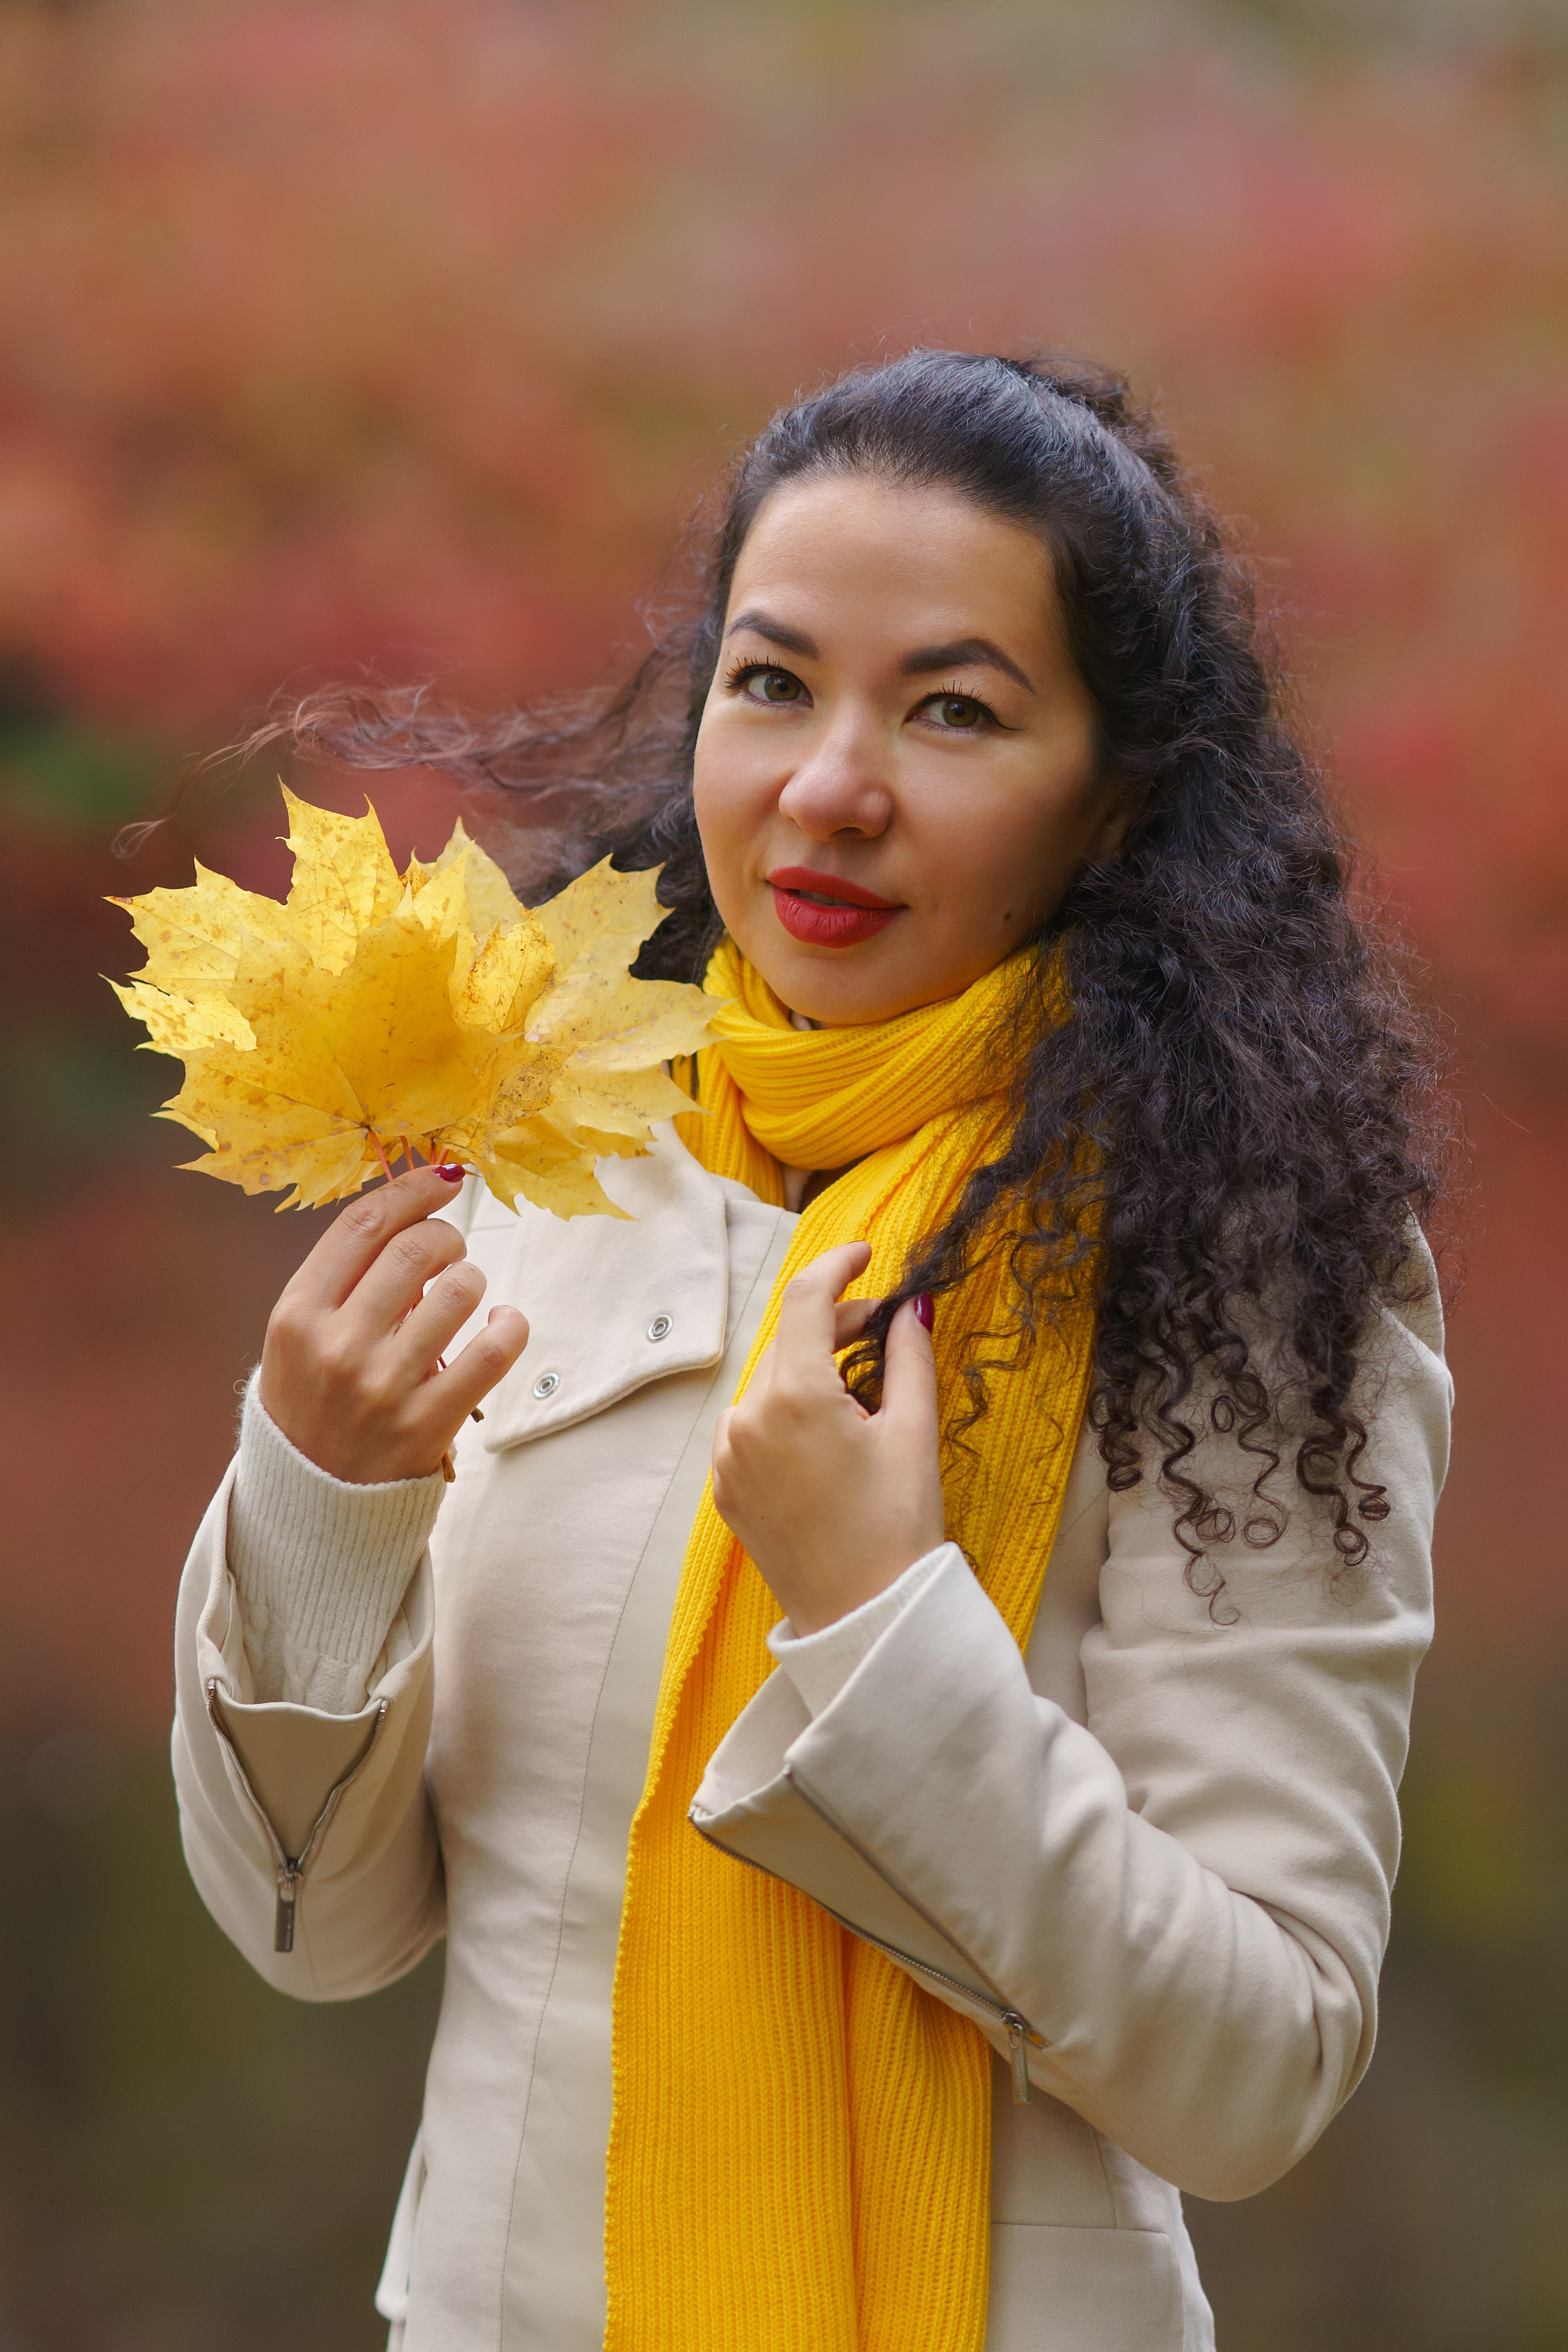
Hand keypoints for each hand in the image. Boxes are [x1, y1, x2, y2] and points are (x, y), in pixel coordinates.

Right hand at [259, 1166, 529, 1482]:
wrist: (309, 1502)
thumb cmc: (310, 1404)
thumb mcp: (298, 1338)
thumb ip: (343, 1281)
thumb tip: (415, 1216)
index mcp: (296, 1315)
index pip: (363, 1226)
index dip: (411, 1190)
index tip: (443, 1179)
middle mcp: (337, 1346)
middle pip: (415, 1250)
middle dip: (446, 1238)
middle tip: (449, 1253)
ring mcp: (384, 1387)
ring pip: (459, 1291)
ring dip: (473, 1281)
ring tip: (464, 1296)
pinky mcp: (427, 1424)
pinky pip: (491, 1352)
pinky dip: (508, 1327)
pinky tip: (501, 1325)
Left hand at [711, 1241, 944, 1634]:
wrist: (867, 1617)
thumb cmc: (899, 1529)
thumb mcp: (914, 1432)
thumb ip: (910, 1356)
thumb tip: (912, 1306)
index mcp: (795, 1397)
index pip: (806, 1298)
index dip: (837, 1265)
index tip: (866, 1254)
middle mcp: (748, 1419)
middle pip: (789, 1341)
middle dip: (835, 1323)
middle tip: (884, 1326)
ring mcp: (729, 1455)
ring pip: (770, 1383)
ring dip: (810, 1369)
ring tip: (861, 1386)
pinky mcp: (726, 1487)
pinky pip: (752, 1425)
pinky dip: (786, 1411)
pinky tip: (827, 1431)